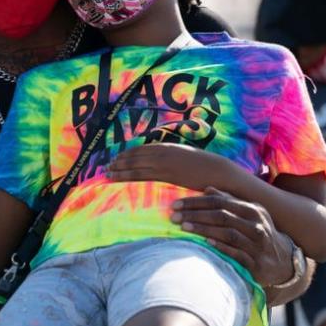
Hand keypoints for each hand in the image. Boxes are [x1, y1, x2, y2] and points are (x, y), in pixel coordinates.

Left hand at [108, 143, 234, 191]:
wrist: (218, 171)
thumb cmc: (207, 168)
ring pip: (135, 165)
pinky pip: (141, 175)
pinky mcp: (165, 174)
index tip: (117, 158)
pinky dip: (126, 176)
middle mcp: (163, 152)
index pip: (143, 149)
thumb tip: (169, 165)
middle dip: (120, 161)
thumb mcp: (189, 158)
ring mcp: (164, 163)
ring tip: (108, 173)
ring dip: (119, 169)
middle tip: (107, 166)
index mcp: (169, 147)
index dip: (128, 154)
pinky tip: (117, 178)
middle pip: (136, 156)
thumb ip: (176, 159)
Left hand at [171, 187, 294, 287]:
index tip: (176, 204)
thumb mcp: (249, 215)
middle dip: (195, 215)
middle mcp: (256, 224)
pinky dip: (221, 247)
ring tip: (184, 228)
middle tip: (174, 216)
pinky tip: (206, 244)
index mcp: (252, 209)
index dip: (197, 202)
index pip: (220, 201)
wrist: (283, 261)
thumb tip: (207, 189)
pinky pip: (236, 253)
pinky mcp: (256, 262)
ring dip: (204, 230)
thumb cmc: (259, 233)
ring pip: (227, 233)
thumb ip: (229, 201)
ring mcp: (257, 244)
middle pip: (222, 215)